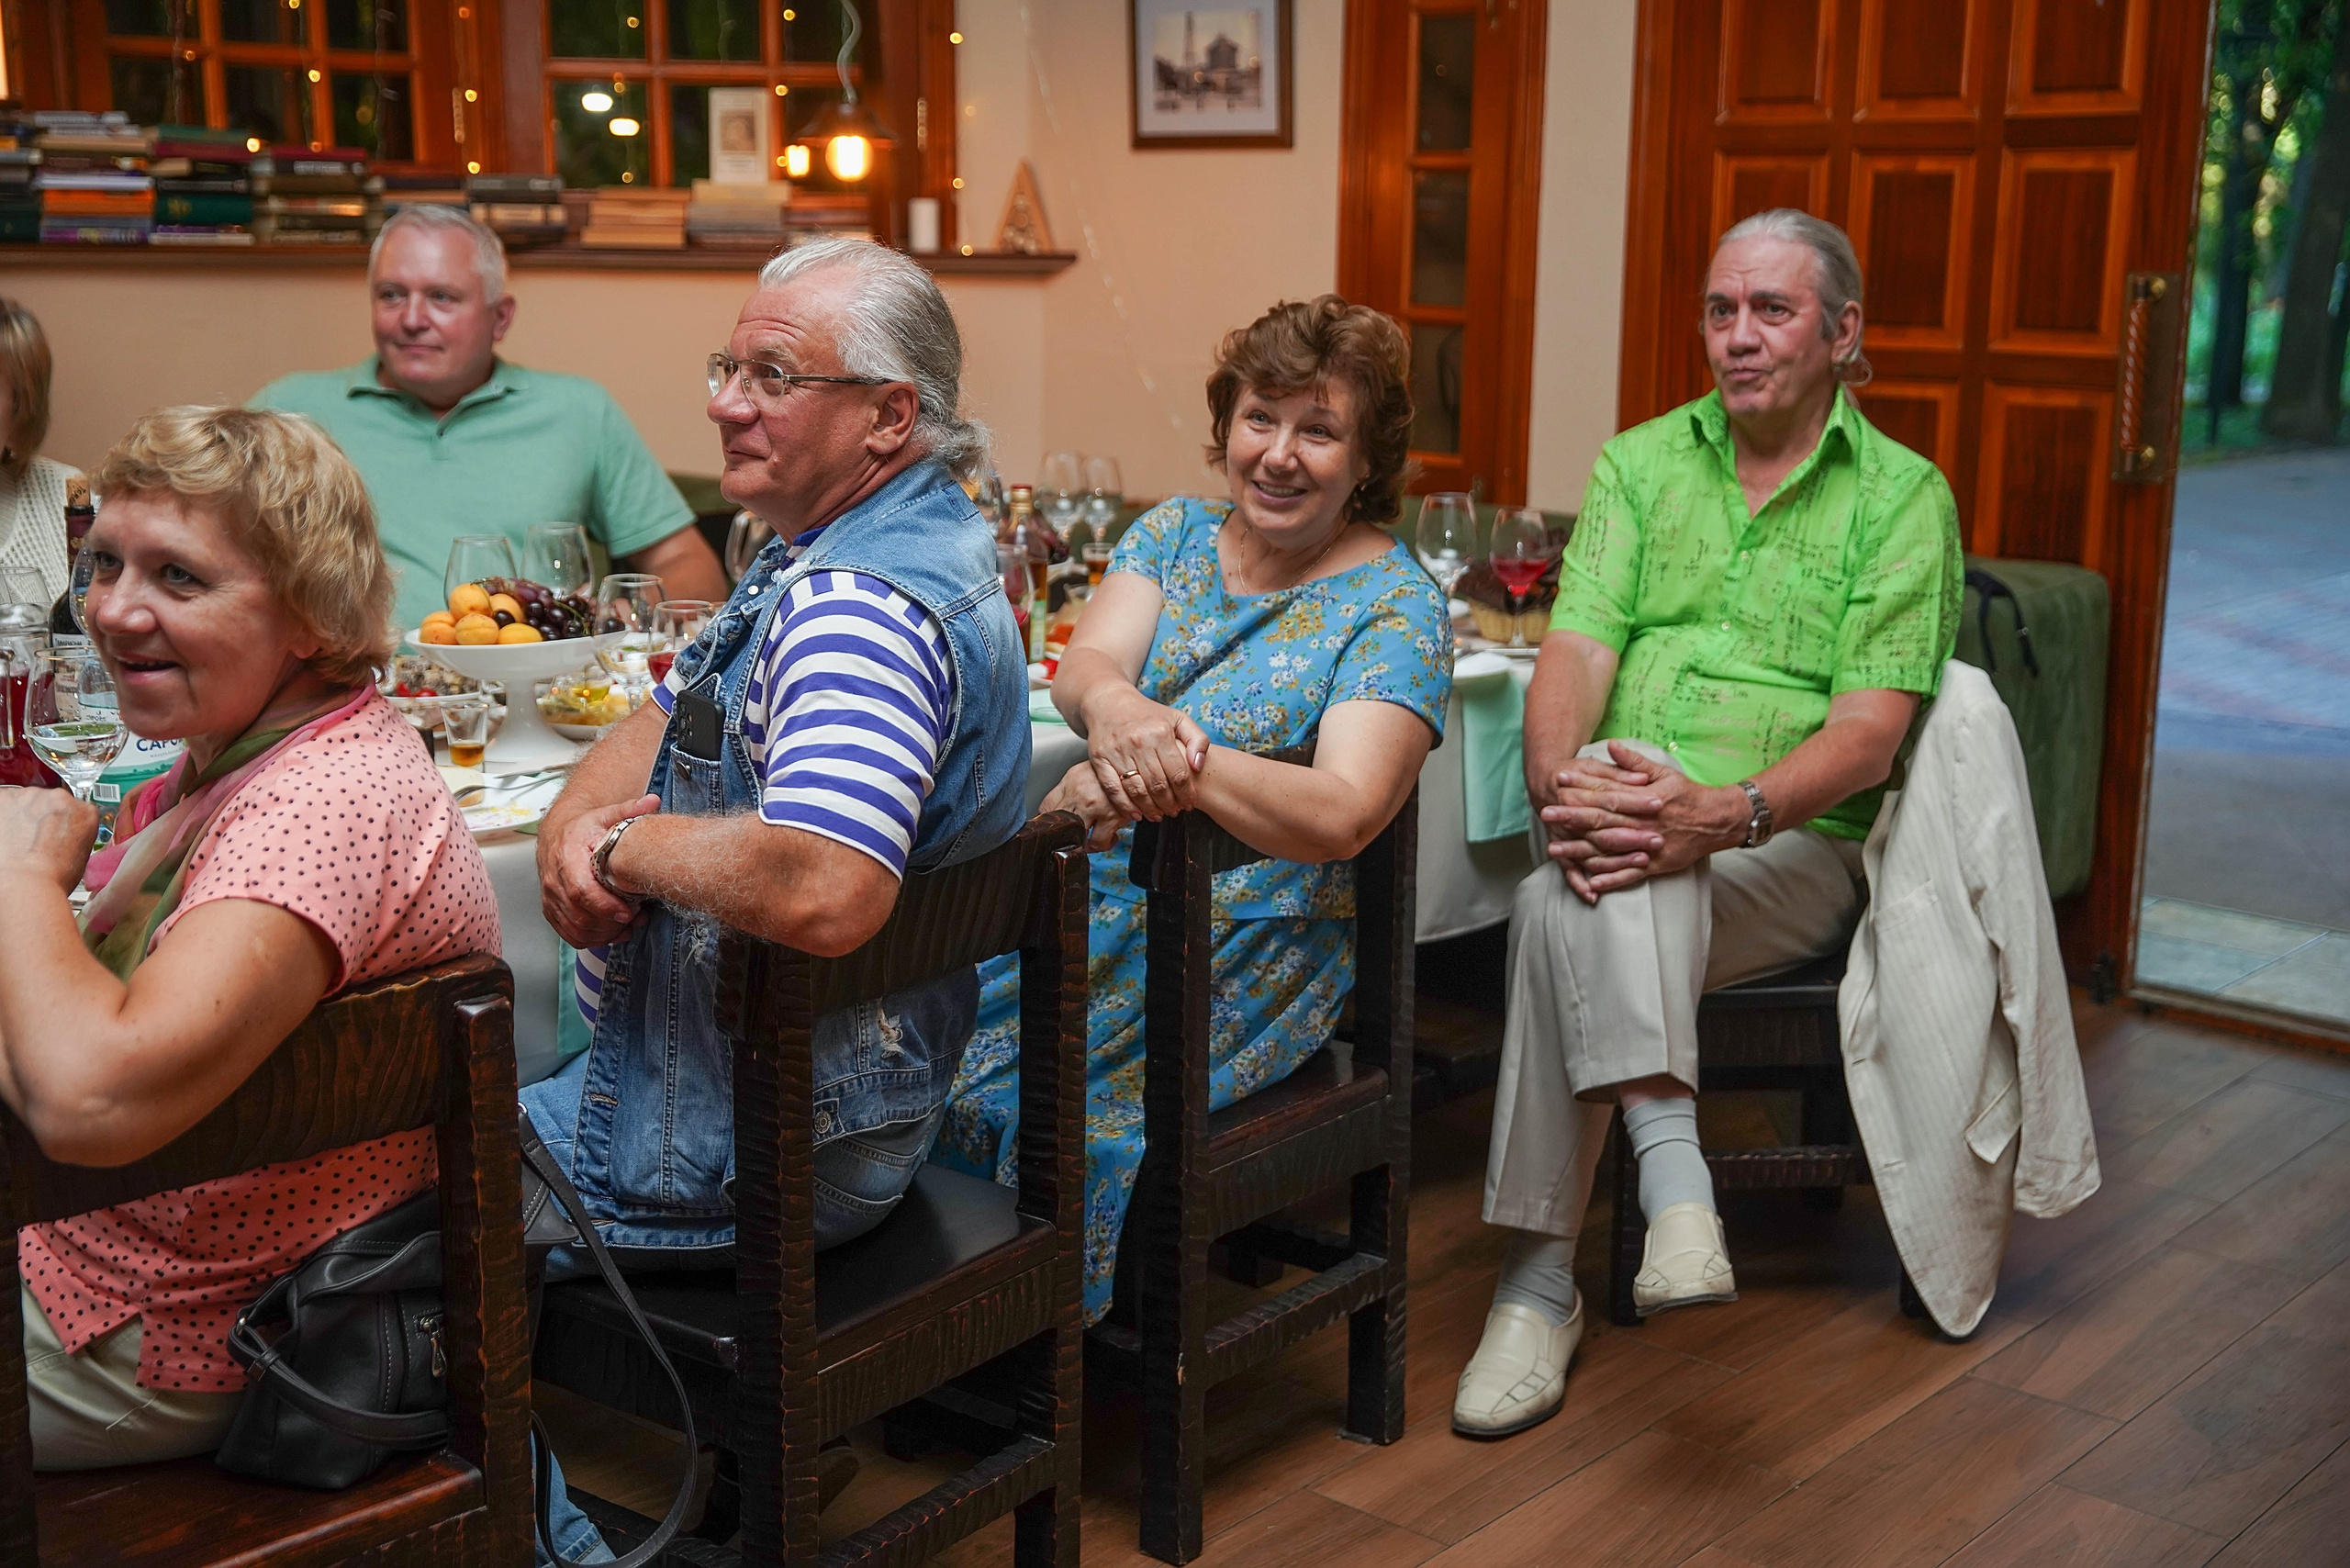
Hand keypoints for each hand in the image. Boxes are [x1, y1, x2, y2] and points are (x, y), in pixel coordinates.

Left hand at [0, 787, 98, 896]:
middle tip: (35, 840)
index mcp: (85, 812)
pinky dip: (3, 817)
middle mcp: (59, 798)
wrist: (26, 883)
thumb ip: (73, 834)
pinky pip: (3, 803)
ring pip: (25, 802)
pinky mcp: (4, 798)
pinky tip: (5, 836)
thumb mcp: (82, 855)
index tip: (54, 833)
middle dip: (41, 818)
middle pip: (48, 802)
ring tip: (18, 841)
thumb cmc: (52, 877)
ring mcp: (30, 796)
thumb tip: (62, 835)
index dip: (61, 823)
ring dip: (21, 817)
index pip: (73, 809)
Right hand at [539, 792, 659, 947]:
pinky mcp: (552, 910)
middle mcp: (554, 880)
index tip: (627, 912)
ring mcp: (551, 898)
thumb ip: (628, 810)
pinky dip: (590, 940)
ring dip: (602, 934)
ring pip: (574, 927)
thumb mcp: (604, 815)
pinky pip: (567, 933)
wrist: (557, 834)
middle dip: (608, 923)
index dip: (604, 905)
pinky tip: (611, 934)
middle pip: (578, 914)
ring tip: (626, 928)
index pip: (580, 889)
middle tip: (633, 920)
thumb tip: (652, 801)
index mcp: (567, 858)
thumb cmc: (582, 828)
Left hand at [1040, 762, 1133, 851]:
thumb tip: (1055, 810)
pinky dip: (1103, 844)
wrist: (1138, 764)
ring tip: (1089, 840)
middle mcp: (1079, 794)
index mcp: (1070, 781)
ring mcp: (1095, 806)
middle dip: (1062, 837)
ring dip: (1083, 844)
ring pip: (1077, 838)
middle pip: (1058, 826)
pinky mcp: (1112, 816)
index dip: (1046, 823)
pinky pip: (1100, 842)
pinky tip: (1108, 837)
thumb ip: (1069, 789)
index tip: (1051, 829)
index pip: (1045, 807)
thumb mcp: (1085, 773)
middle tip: (1069, 840)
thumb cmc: (1113, 770)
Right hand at [1080, 685, 1208, 822]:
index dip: (1186, 794)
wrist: (1108, 702)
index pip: (1178, 773)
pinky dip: (1125, 806)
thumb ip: (1197, 740)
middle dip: (1169, 804)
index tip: (1189, 804)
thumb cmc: (1147, 714)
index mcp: (1160, 732)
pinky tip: (1136, 814)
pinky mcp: (1099, 759)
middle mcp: (1138, 742)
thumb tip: (1198, 765)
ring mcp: (1117, 751)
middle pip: (1158, 785)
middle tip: (1174, 812)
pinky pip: (1113, 789)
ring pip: (1137, 790)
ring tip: (1158, 815)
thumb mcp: (1178, 719)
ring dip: (1150, 809)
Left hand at [1538, 742, 1745, 901]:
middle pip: (1601, 821)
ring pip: (1610, 850)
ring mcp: (1648, 846)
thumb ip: (1635, 762)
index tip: (1558, 781)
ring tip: (1554, 850)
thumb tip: (1611, 745)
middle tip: (1545, 814)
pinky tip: (1589, 881)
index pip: (1607, 792)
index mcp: (1643, 799)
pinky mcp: (1656, 865)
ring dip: (1581, 851)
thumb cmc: (1688, 795)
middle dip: (1571, 818)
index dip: (1581, 787)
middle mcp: (1643, 823)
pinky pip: (1630, 874)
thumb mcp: (1664, 773)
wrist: (1719, 820)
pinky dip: (1611, 879)